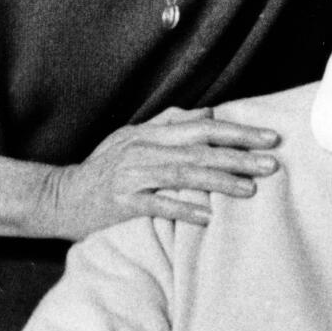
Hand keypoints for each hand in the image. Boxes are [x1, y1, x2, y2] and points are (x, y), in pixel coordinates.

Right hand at [41, 109, 281, 238]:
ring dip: (220, 180)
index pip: (201, 127)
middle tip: (272, 162)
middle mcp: (142, 149)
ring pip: (183, 173)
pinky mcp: (121, 203)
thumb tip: (207, 113)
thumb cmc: (100, 170)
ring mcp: (132, 176)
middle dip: (238, 154)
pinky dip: (183, 209)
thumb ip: (167, 124)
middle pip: (198, 148)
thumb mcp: (131, 138)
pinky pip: (157, 205)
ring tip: (250, 188)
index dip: (236, 131)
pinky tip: (208, 216)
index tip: (269, 138)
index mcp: (148, 133)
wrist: (59, 198)